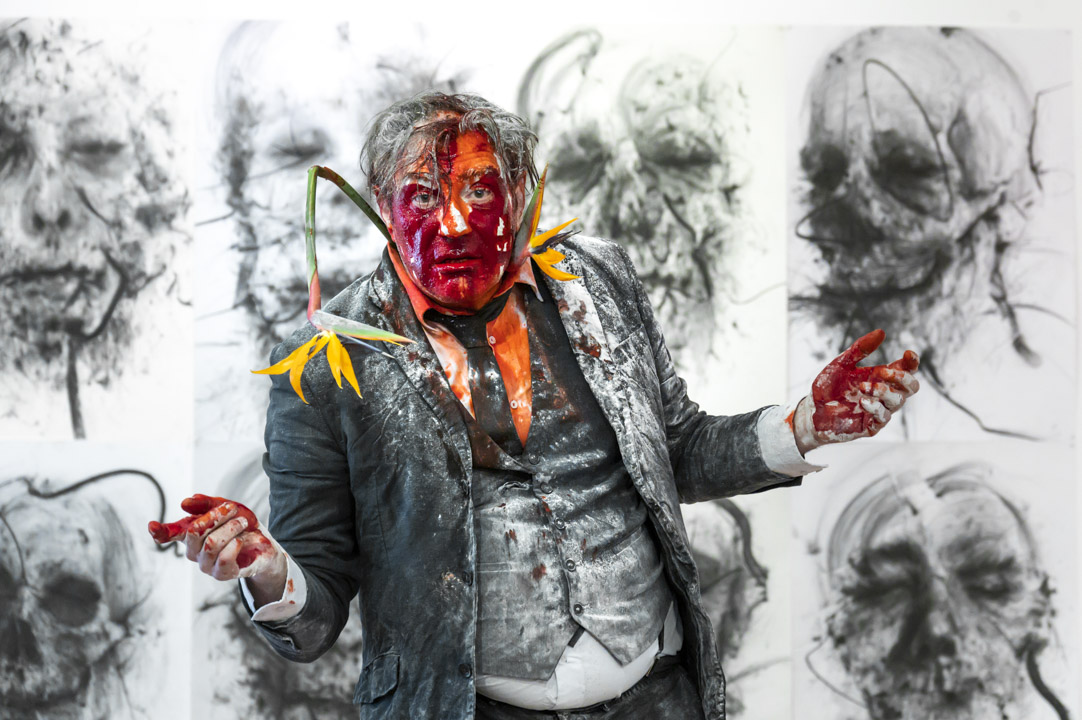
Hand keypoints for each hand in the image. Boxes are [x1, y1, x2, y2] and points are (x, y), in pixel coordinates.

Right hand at [149, 495, 286, 595]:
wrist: (262, 542)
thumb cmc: (239, 524)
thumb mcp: (225, 508)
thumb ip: (206, 504)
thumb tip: (185, 503)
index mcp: (190, 534)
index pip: (169, 534)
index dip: (160, 531)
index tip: (151, 525)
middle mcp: (193, 551)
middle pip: (195, 531)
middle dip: (216, 516)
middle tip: (231, 509)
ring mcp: (205, 565)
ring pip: (211, 543)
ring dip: (230, 528)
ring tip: (242, 523)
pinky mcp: (221, 574)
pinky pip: (224, 559)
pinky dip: (235, 545)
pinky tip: (240, 541)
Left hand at [793, 329, 918, 453]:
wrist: (812, 410)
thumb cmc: (828, 386)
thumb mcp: (842, 363)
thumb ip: (860, 349)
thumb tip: (881, 332)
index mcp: (881, 377)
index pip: (906, 370)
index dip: (912, 362)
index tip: (907, 354)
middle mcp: (884, 394)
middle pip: (911, 387)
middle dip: (902, 378)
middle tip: (883, 372)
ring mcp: (879, 410)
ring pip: (899, 401)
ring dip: (883, 391)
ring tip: (862, 387)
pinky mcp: (871, 425)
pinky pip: (883, 417)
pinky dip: (875, 407)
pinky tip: (862, 401)